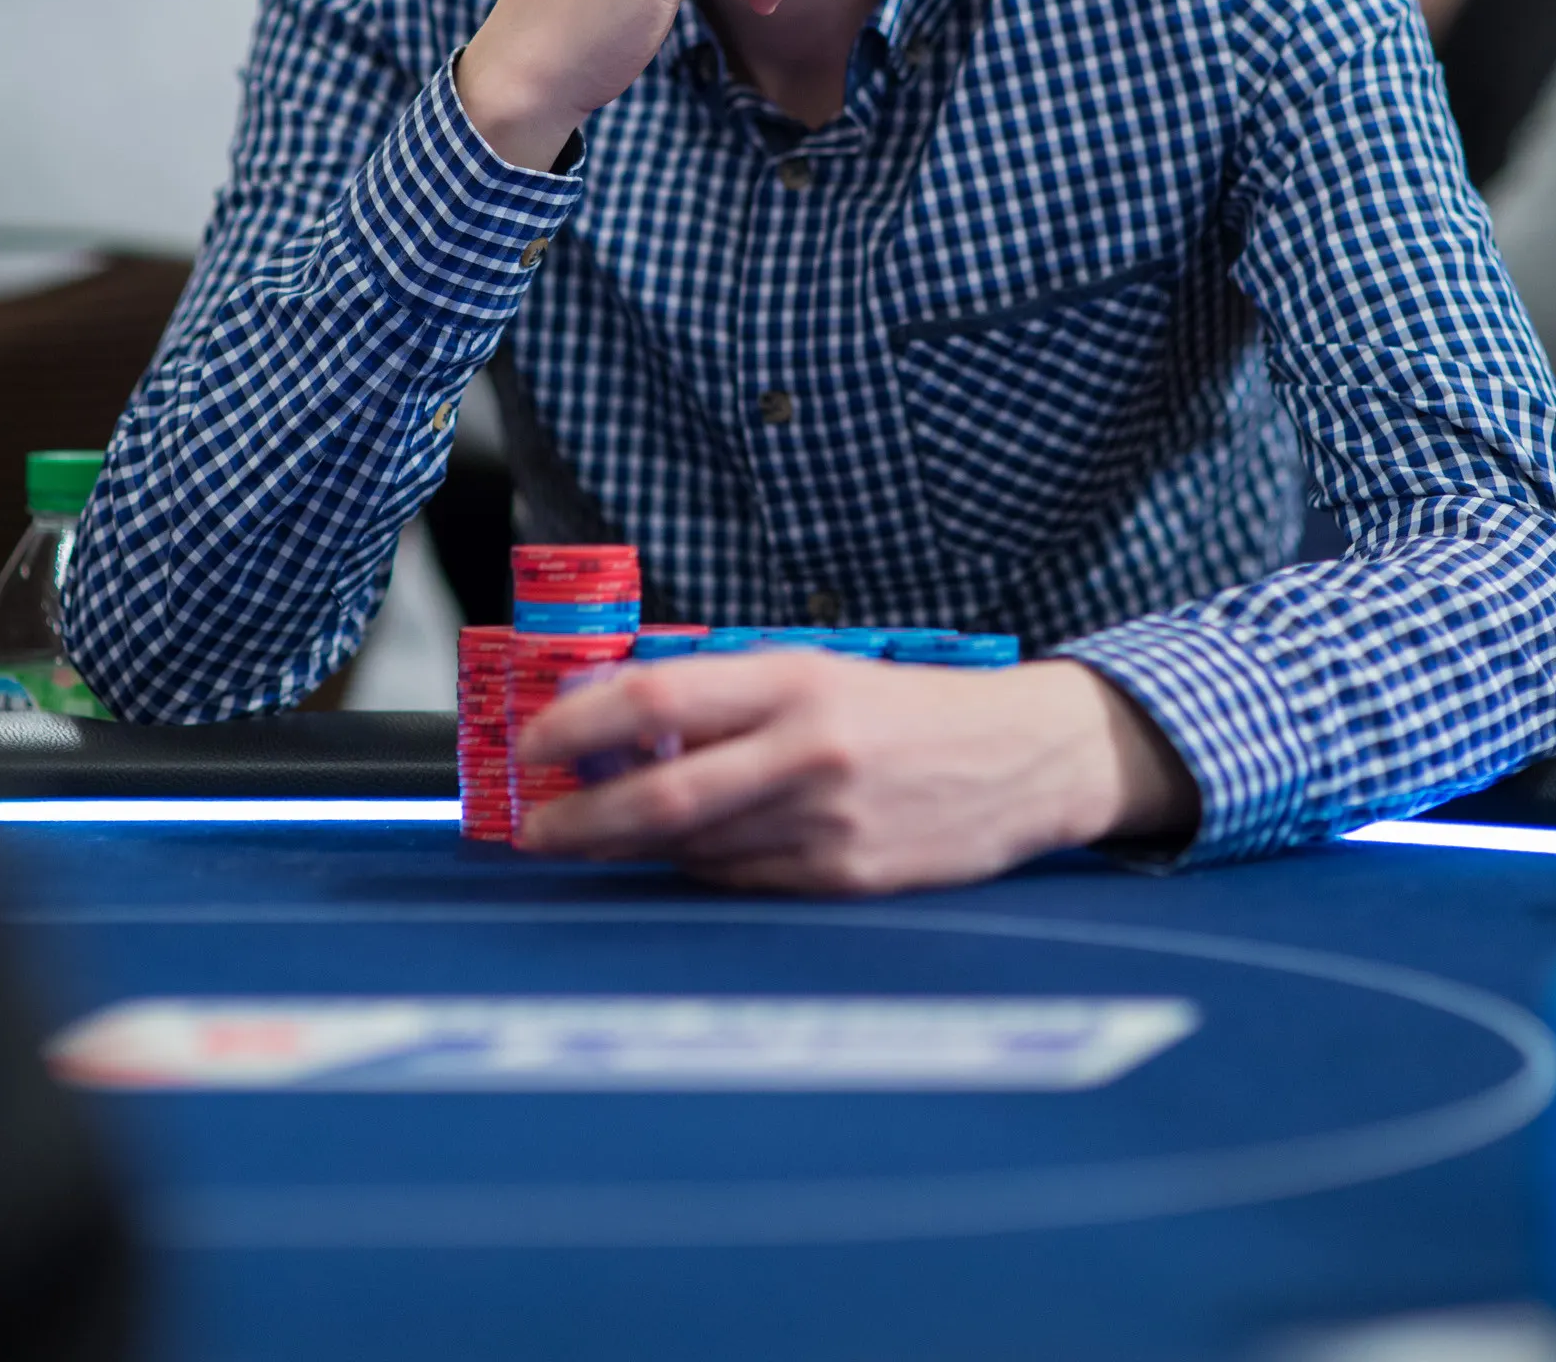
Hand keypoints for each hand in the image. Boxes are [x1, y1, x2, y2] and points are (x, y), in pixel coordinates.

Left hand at [515, 653, 1198, 894]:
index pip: (655, 700)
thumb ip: (726, 698)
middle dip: (578, 822)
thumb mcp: (817, 672)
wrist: (1022, 759)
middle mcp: (807, 751)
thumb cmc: (905, 710)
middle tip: (534, 831)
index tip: (533, 745)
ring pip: (693, 850)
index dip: (578, 726)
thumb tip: (621, 724)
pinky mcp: (846, 880)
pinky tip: (689, 857)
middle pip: (659, 797)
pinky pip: (741, 883)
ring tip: (595, 838)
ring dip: (631, 850)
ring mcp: (827, 824)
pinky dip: (700, 871)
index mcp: (795, 681)